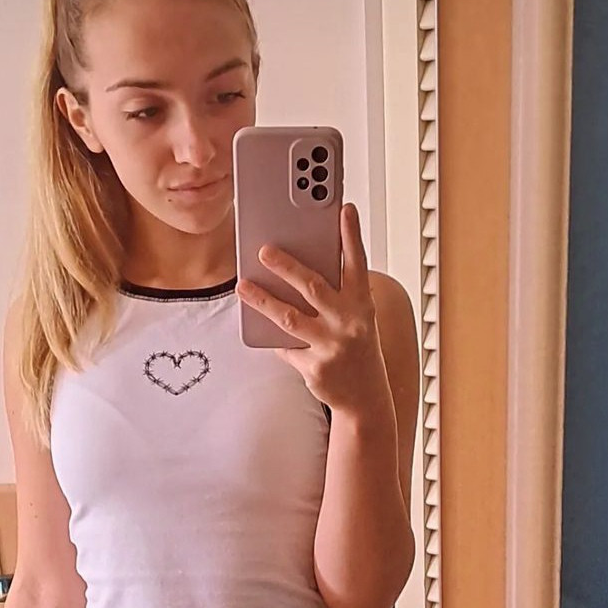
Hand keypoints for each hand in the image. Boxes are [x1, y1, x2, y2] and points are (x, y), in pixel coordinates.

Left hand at [236, 204, 390, 416]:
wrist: (365, 399)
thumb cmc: (357, 349)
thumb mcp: (357, 319)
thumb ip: (336, 295)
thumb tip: (297, 270)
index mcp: (362, 305)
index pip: (357, 263)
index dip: (351, 235)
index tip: (343, 208)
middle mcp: (349, 323)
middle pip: (313, 287)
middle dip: (286, 266)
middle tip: (263, 250)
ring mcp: (331, 347)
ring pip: (289, 318)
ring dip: (262, 299)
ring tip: (242, 286)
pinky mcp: (315, 368)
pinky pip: (285, 347)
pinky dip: (272, 336)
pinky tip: (258, 325)